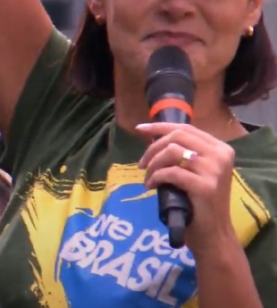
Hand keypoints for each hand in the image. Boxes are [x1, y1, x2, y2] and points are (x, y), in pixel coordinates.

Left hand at [137, 122, 237, 253]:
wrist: (213, 233)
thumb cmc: (200, 202)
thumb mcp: (196, 172)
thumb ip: (184, 153)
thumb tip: (154, 137)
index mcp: (221, 148)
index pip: (186, 128)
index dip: (159, 127)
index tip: (140, 129)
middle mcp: (221, 155)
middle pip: (178, 136)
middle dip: (153, 147)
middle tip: (142, 163)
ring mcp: (215, 170)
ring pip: (173, 151)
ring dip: (153, 163)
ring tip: (148, 177)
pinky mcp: (205, 186)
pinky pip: (171, 172)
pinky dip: (156, 177)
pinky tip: (152, 186)